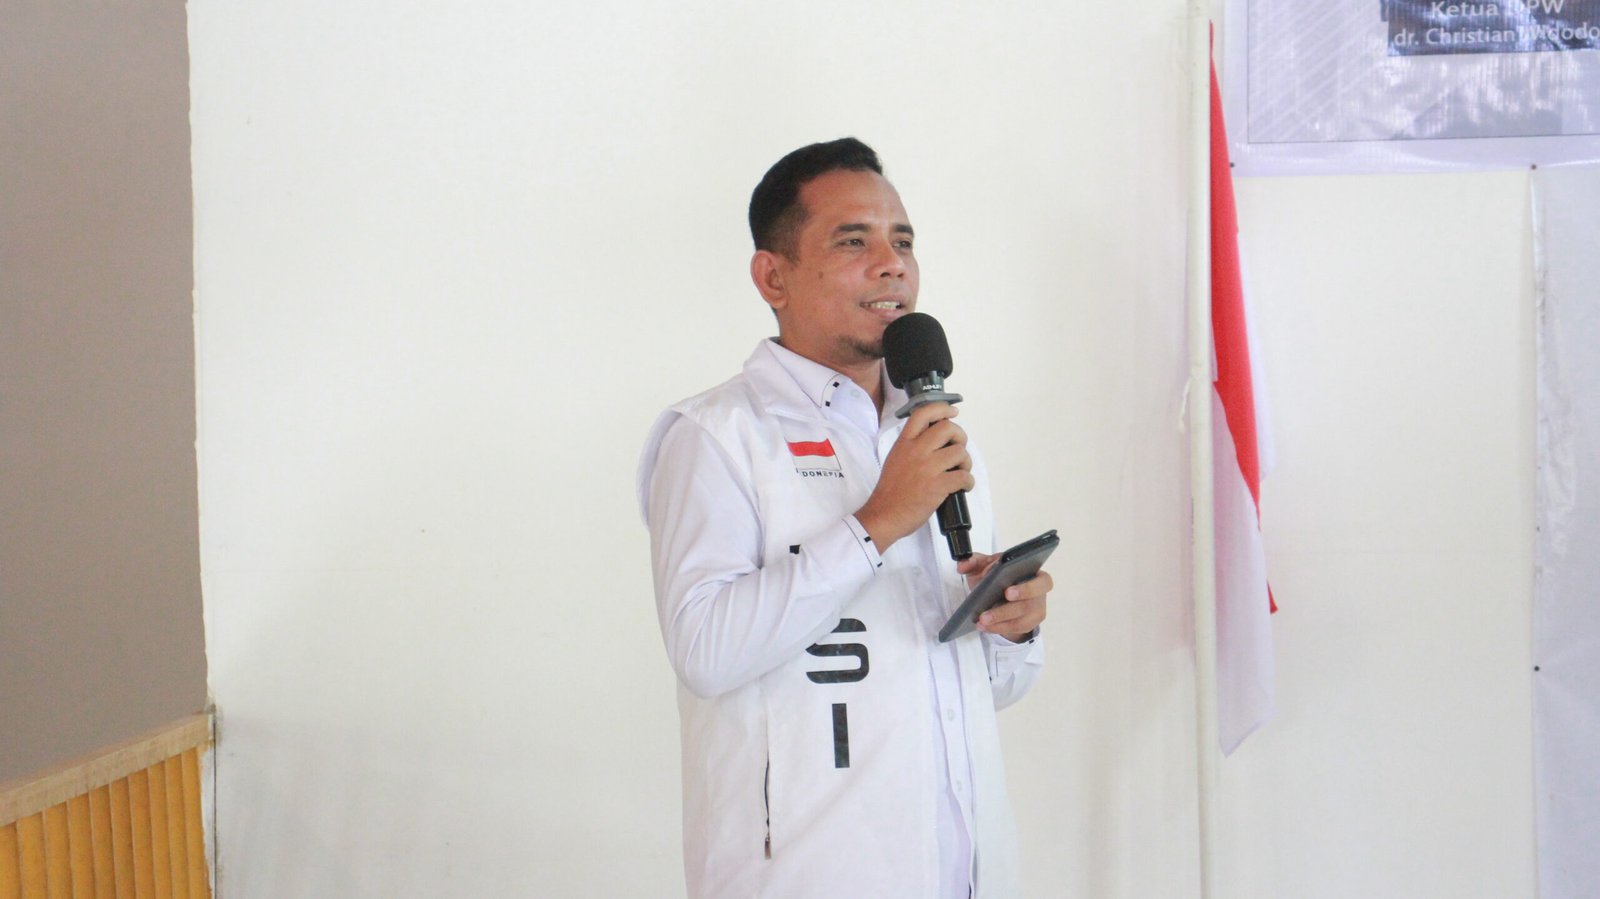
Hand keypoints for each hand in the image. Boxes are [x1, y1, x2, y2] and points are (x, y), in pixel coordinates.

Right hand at [855, 402, 973, 550]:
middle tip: (958, 449)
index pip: (923, 413)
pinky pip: (964, 476)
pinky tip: (962, 487)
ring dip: (965, 462)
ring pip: (960, 452)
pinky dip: (968, 482)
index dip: (942, 408)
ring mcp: (927, 468)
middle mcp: (916, 450)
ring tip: (960, 471)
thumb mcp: (895, 458)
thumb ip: (912, 446)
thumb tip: (937, 441)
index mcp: (904, 443)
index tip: (953, 412)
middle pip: (948, 428)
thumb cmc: (890, 490)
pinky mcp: (937, 486)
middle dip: (960, 437)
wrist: (884, 515)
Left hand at [957, 553, 1050, 641]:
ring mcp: (1036, 609)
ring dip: (998, 620)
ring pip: (1020, 618)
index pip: (1043, 580)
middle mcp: (1039, 593)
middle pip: (1029, 604)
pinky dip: (998, 627)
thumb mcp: (986, 565)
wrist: (1002, 593)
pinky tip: (984, 626)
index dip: (1028, 588)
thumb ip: (973, 561)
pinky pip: (1015, 628)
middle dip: (1007, 609)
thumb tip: (961, 566)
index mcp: (1035, 573)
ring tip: (981, 620)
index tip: (1007, 591)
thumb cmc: (999, 575)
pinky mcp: (1029, 623)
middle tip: (986, 613)